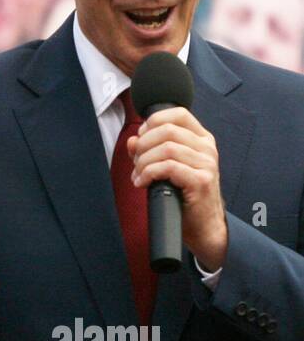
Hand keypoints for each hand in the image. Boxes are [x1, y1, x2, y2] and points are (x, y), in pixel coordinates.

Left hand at [128, 108, 227, 269]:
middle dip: (143, 144)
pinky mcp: (201, 181)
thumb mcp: (166, 167)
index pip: (178, 114)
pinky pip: (168, 167)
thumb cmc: (184, 195)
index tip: (141, 138)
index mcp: (201, 139)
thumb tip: (132, 139)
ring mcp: (207, 164)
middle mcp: (207, 148)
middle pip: (167, 130)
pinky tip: (143, 182)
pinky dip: (148, 173)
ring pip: (166, 148)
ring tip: (138, 175)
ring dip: (144, 161)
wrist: (203, 226)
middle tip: (136, 162)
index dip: (153, 121)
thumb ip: (149, 150)